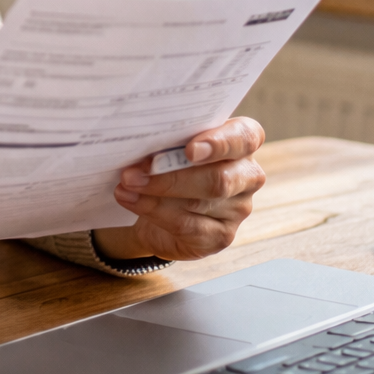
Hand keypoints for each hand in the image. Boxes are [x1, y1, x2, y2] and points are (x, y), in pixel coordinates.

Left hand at [93, 116, 266, 260]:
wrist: (158, 208)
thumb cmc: (169, 165)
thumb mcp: (171, 145)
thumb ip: (169, 140)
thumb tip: (142, 142)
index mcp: (242, 142)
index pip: (245, 137)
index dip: (220, 143)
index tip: (190, 149)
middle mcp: (248, 175)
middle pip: (219, 177)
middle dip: (171, 175)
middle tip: (134, 172)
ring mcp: (238, 209)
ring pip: (199, 202)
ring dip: (155, 193)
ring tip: (126, 185)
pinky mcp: (221, 236)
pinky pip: (188, 226)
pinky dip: (154, 212)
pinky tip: (131, 201)